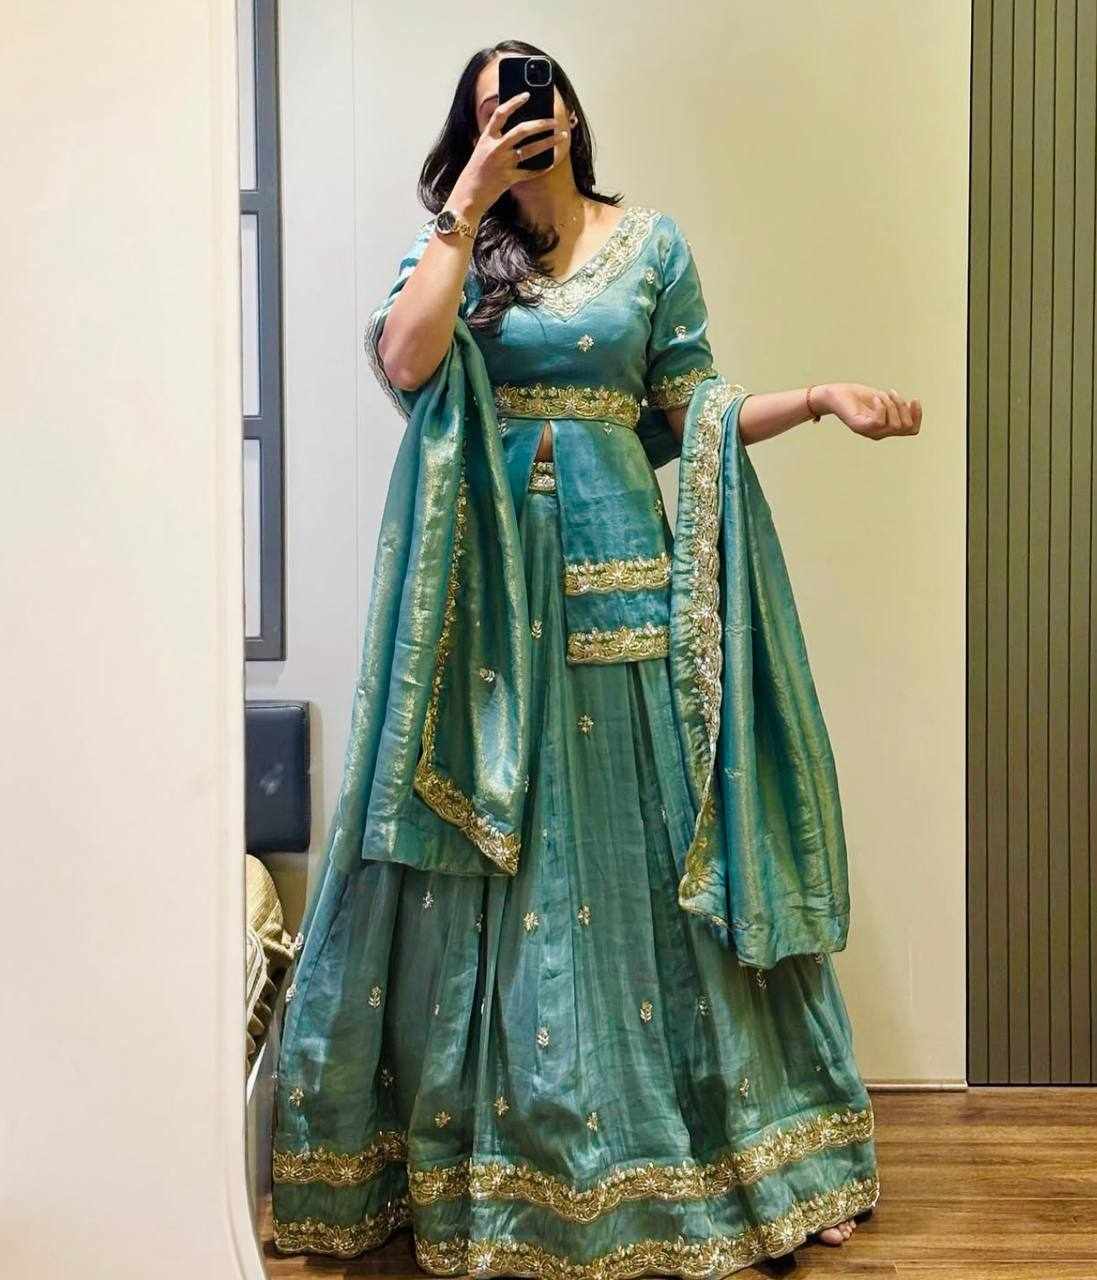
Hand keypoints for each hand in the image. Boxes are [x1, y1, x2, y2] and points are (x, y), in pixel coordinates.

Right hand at [450, 92, 568, 219]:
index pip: (501, 114)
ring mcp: (502, 164)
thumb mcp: (482, 150)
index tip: (527, 95)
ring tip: (561, 136)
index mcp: (486, 138)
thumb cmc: (476, 172)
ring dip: (549, 142)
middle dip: (541, 124)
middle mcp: (495, 148)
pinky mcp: (508, 179)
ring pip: (531, 150)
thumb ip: (496, 139)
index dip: (514, 102)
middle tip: (554, 120)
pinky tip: (551, 162)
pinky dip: (541, 168)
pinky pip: (530, 172)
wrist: (467, 195)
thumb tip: (521, 130)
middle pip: (522, 130)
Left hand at [818, 383, 922, 439]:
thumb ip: (897, 406)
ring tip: (881, 395)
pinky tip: (875, 398)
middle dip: (903, 407)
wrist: (836, 394)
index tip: (914, 399)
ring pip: (894, 425)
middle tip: (891, 393)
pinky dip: (881, 408)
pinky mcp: (859, 426)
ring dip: (892, 405)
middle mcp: (879, 433)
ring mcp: (869, 431)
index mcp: (887, 428)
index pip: (912, 430)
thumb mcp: (884, 399)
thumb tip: (913, 405)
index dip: (918, 416)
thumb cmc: (859, 397)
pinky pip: (878, 422)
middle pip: (906, 426)